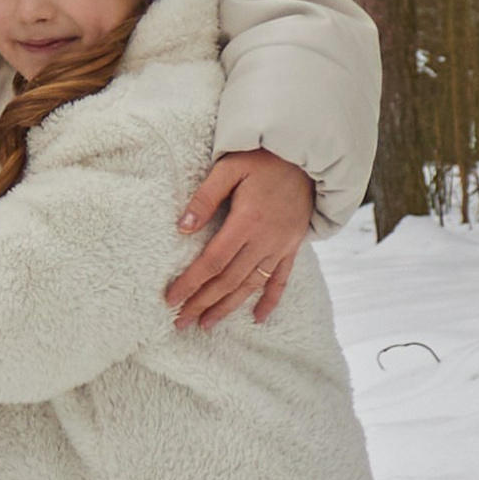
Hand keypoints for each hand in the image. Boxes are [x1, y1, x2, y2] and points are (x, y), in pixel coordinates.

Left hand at [166, 147, 314, 329]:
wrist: (307, 155)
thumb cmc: (263, 158)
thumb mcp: (229, 168)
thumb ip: (205, 197)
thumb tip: (182, 227)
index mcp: (247, 221)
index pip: (213, 261)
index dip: (191, 282)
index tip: (171, 299)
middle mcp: (265, 240)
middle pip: (229, 280)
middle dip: (203, 303)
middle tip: (181, 322)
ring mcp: (281, 246)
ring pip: (251, 284)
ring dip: (228, 307)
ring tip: (207, 324)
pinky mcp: (292, 246)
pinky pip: (281, 279)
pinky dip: (270, 300)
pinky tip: (258, 318)